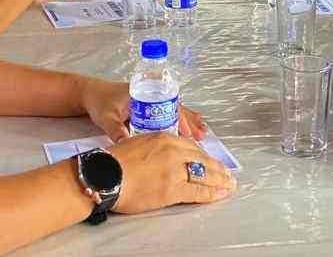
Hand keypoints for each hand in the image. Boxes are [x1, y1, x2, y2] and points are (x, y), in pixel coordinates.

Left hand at [80, 78, 208, 143]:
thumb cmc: (99, 102)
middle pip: (175, 108)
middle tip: (201, 137)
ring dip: (187, 121)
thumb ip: (116, 131)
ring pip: (174, 110)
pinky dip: (179, 121)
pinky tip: (186, 130)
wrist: (90, 94)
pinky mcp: (148, 107)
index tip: (187, 132)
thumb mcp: (107, 117)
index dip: (179, 120)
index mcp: (144, 95)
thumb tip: (128, 146)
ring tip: (201, 134)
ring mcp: (151, 101)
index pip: (168, 106)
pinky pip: (168, 113)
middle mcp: (151, 96)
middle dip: (189, 122)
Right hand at [109, 133, 236, 213]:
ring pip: (205, 174)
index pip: (192, 146)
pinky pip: (198, 190)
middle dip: (217, 168)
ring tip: (229, 185)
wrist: (104, 175)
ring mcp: (175, 169)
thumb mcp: (138, 143)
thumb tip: (164, 157)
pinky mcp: (173, 188)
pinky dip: (212, 193)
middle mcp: (174, 150)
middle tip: (227, 174)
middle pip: (202, 159)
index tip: (211, 161)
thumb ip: (156, 147)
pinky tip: (219, 194)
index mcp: (164, 137)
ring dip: (219, 181)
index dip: (204, 156)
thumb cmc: (114, 161)